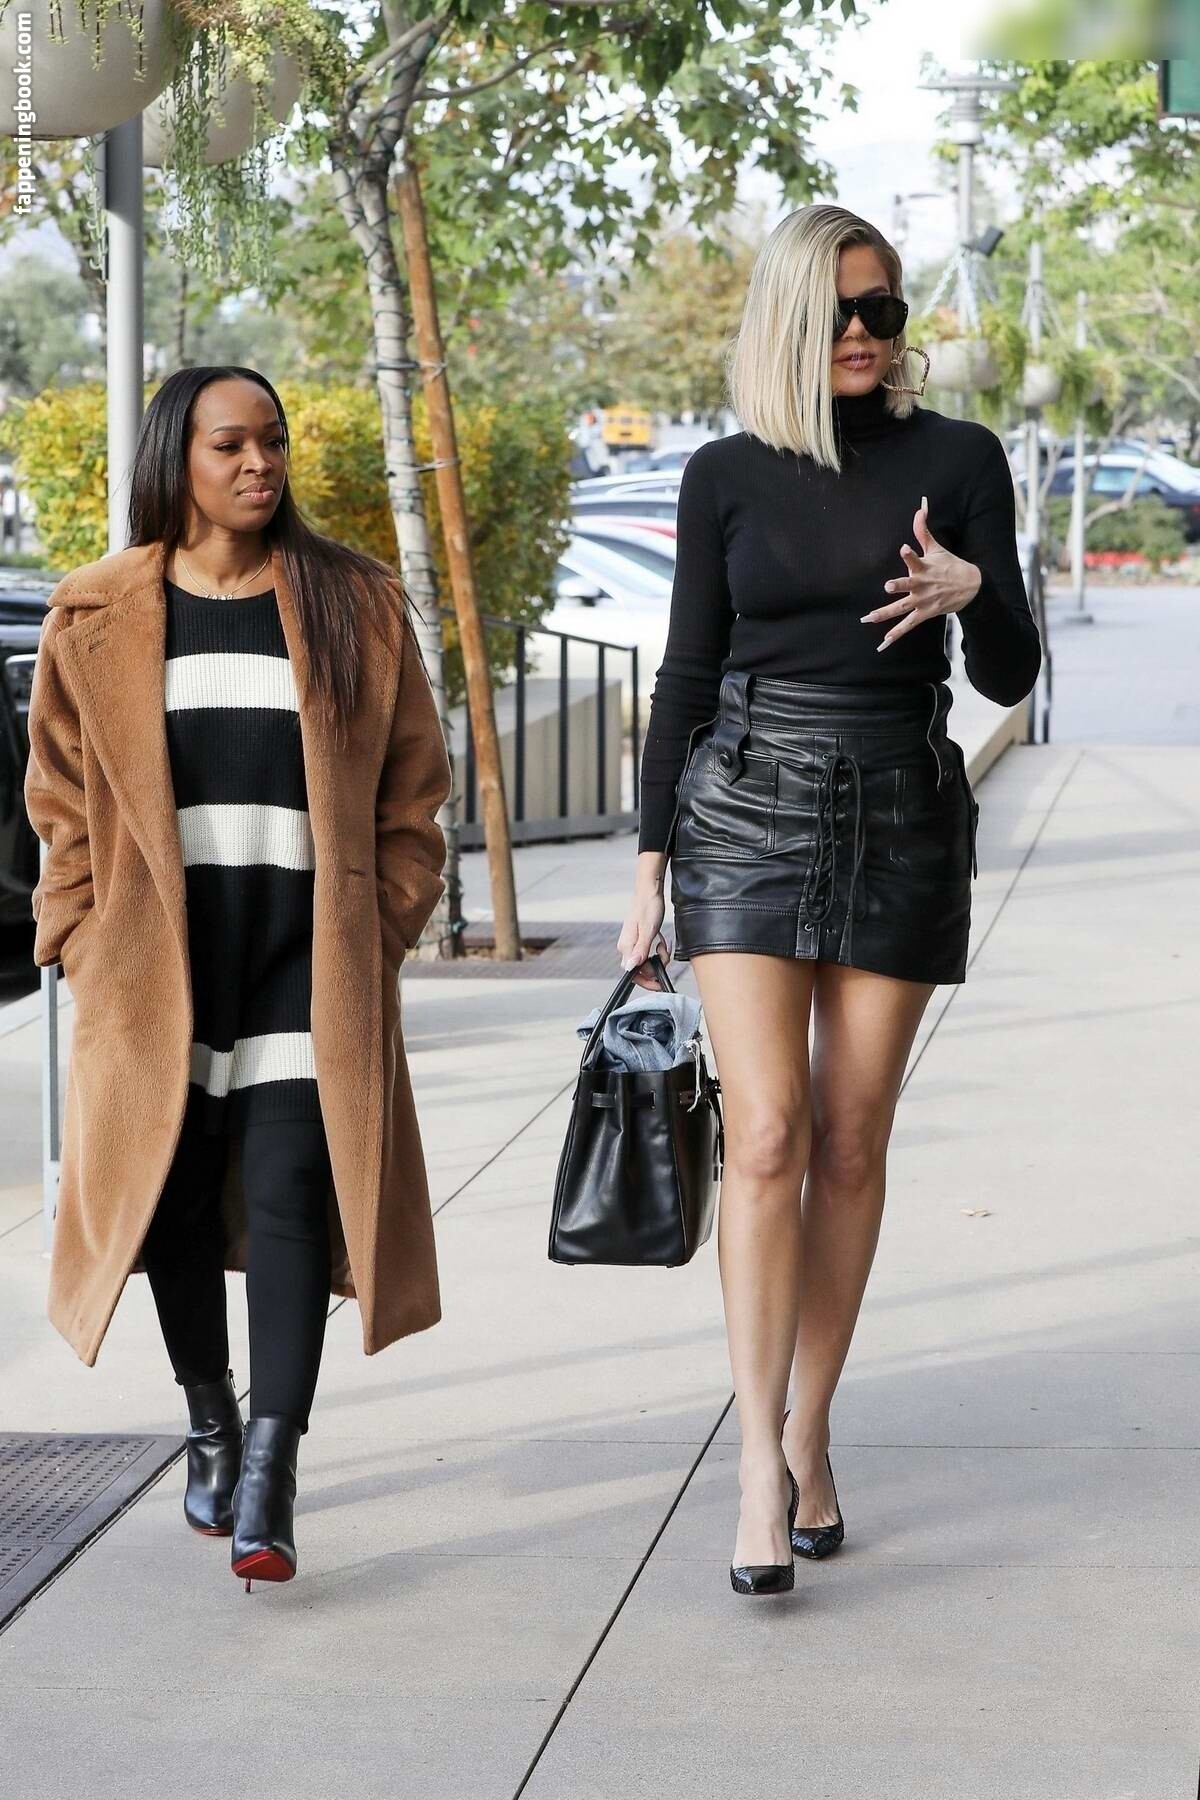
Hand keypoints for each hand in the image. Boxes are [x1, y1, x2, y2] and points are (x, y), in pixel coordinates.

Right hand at [617, 876, 669, 990]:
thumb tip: (632, 967)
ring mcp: (631, 943)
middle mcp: (626, 947)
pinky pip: (647, 953)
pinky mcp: (637, 939)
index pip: (632, 974)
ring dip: (657, 958)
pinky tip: (660, 941)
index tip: (659, 982)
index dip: (647, 981)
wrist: (649, 891)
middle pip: (640, 969)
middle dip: (655, 967)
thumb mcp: (648, 930)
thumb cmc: (649, 907)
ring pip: (645, 962)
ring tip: (663, 944)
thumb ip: (640, 950)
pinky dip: (657, 950)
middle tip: (664, 954)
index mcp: (626, 946)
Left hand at [861, 494, 982, 650]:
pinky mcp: (924, 613)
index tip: (903, 549)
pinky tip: (883, 642)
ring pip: (901, 607)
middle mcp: (921, 584)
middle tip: (888, 586)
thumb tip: (920, 507)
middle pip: (907, 585)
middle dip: (898, 585)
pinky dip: (896, 633)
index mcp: (924, 567)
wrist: (970, 587)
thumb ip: (923, 530)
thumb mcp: (936, 548)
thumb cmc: (949, 565)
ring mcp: (922, 601)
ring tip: (868, 618)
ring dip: (885, 613)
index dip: (909, 554)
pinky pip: (908, 625)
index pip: (915, 558)